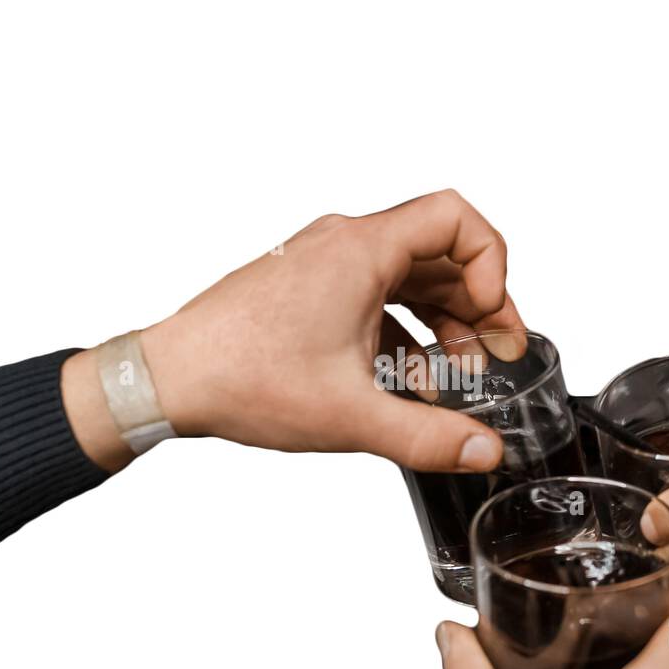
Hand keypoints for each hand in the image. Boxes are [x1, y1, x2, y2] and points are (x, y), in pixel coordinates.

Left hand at [62, 190, 524, 471]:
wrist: (168, 379)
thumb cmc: (241, 377)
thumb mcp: (349, 415)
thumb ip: (427, 437)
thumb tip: (482, 450)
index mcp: (359, 251)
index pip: (455, 218)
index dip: (491, 263)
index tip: (491, 316)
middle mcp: (343, 245)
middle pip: (439, 252)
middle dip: (478, 302)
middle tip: (500, 351)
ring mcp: (323, 264)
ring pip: (408, 275)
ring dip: (443, 319)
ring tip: (462, 369)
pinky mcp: (308, 289)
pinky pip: (375, 295)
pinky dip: (403, 329)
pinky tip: (411, 381)